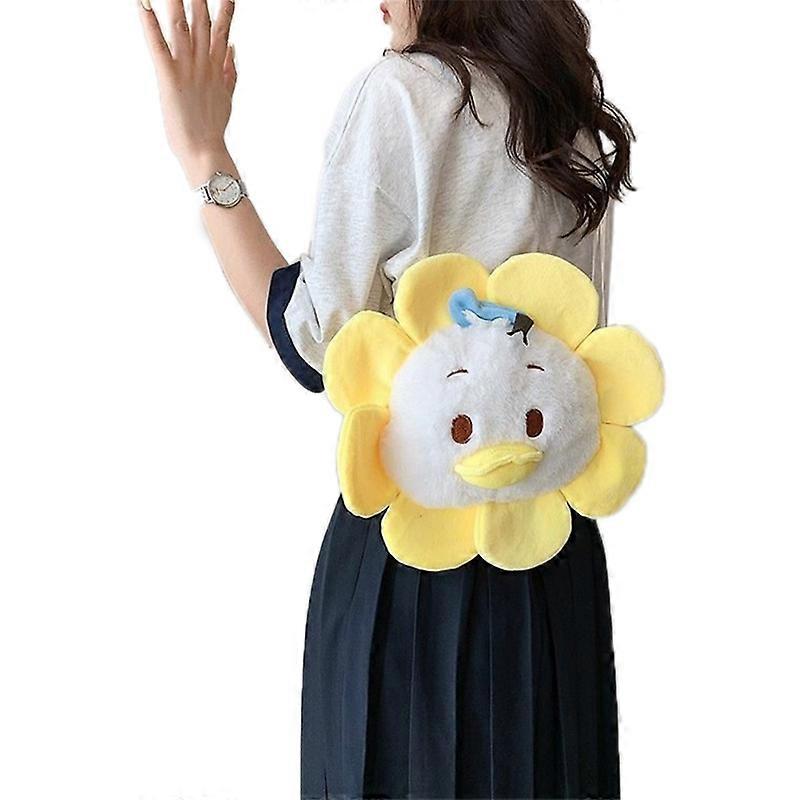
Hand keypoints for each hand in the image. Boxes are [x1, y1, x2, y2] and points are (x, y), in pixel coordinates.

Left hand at [138, 1, 236, 184]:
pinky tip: (143, 3)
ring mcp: (187, 70)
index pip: (222, 27)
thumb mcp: (226, 97)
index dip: (225, 6)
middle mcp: (203, 63)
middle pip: (202, 19)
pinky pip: (157, 45)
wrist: (205, 153)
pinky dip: (149, 23)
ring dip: (177, 1)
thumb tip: (233, 46)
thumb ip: (231, 70)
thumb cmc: (211, 129)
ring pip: (181, 25)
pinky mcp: (168, 79)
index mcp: (216, 67)